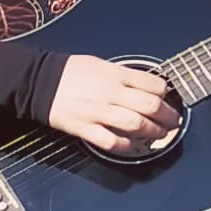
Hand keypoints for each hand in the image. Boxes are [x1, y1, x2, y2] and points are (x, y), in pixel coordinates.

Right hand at [45, 55, 181, 155]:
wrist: (38, 81)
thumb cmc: (69, 72)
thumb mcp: (100, 64)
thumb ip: (123, 75)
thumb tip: (145, 85)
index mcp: (115, 74)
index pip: (152, 84)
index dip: (166, 93)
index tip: (169, 99)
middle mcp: (110, 93)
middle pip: (150, 106)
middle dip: (167, 116)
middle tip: (173, 121)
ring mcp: (99, 112)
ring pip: (136, 124)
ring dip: (153, 132)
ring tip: (160, 134)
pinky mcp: (86, 129)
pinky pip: (112, 141)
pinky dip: (127, 146)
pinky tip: (133, 146)